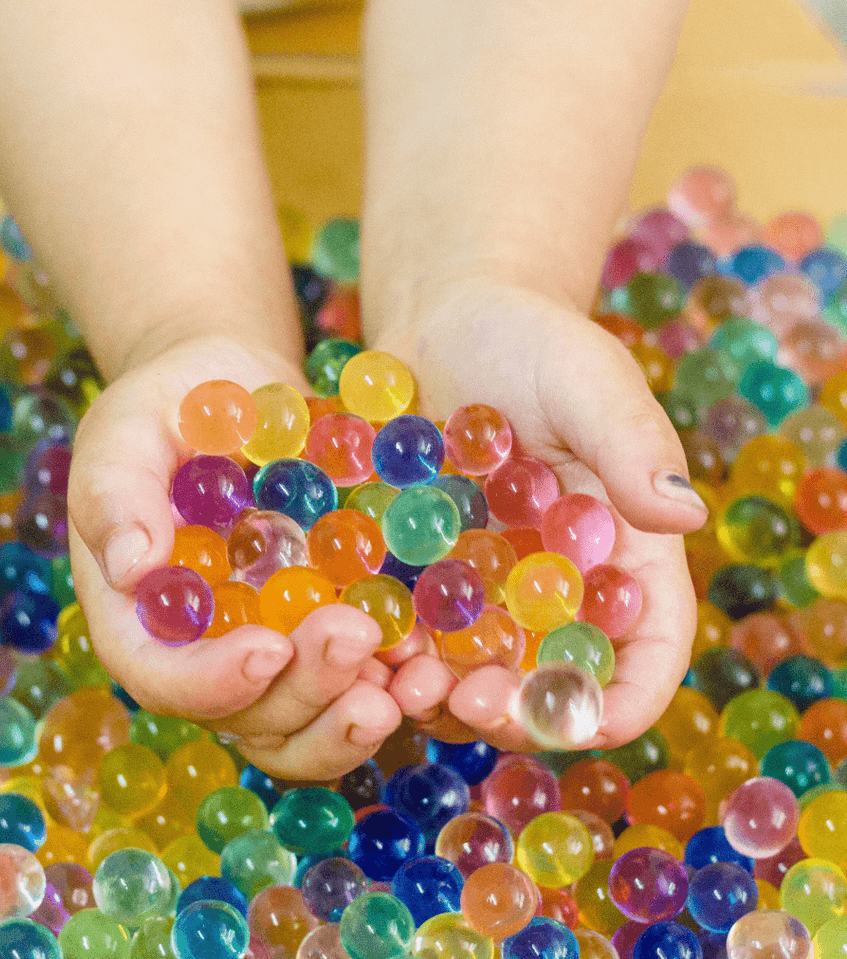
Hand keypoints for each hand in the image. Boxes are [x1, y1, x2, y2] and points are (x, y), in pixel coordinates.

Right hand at [67, 334, 400, 779]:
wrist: (237, 388)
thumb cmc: (168, 407)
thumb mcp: (126, 434)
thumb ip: (117, 495)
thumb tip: (130, 566)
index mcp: (144, 620)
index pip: (165, 678)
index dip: (213, 682)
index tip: (268, 648)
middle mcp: (207, 652)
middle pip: (248, 716)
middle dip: (306, 692)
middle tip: (357, 639)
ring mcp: (271, 646)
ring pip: (308, 722)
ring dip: (357, 714)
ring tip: (413, 677)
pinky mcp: (325, 627)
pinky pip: (358, 679)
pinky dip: (395, 680)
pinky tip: (434, 652)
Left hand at [371, 280, 705, 751]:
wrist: (444, 319)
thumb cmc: (529, 337)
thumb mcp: (585, 379)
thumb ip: (630, 442)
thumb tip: (683, 513)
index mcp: (621, 551)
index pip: (648, 646)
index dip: (625, 698)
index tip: (585, 724)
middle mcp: (557, 583)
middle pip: (552, 676)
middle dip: (517, 709)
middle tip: (470, 703)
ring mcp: (487, 583)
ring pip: (476, 667)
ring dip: (444, 691)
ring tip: (404, 682)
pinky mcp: (424, 570)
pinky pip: (412, 627)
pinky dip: (392, 648)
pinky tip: (359, 643)